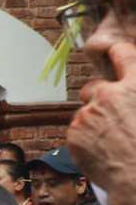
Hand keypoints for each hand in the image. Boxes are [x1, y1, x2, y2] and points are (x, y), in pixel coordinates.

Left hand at [70, 41, 135, 204]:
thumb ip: (135, 94)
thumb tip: (128, 93)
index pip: (122, 53)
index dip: (116, 52)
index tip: (112, 52)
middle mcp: (110, 94)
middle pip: (94, 87)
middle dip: (99, 98)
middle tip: (110, 115)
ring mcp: (88, 114)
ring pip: (85, 113)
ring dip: (93, 122)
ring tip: (112, 141)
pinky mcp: (74, 134)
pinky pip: (78, 132)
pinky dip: (86, 140)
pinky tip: (102, 151)